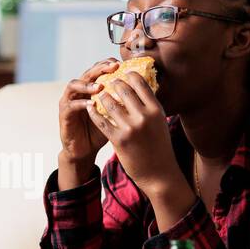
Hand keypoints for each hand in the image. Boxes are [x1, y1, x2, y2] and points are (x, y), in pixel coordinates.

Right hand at [57, 58, 118, 182]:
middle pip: (88, 72)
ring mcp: (69, 101)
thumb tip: (150, 90)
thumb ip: (126, 101)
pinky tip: (92, 104)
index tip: (124, 64)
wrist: (85, 150)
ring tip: (101, 86)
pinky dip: (81, 103)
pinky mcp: (64, 114)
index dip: (110, 64)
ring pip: (74, 85)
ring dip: (88, 84)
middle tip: (113, 68)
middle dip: (100, 68)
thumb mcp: (117, 115)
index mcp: (92, 88)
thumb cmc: (103, 131)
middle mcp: (79, 91)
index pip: (100, 69)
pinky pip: (71, 105)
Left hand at [85, 71, 180, 196]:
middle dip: (112, 83)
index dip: (129, 75)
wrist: (159, 174)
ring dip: (102, 97)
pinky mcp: (118, 140)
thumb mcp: (159, 122)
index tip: (122, 74)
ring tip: (98, 95)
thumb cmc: (160, 147)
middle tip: (106, 82)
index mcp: (155, 109)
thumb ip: (150, 106)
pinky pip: (101, 120)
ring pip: (109, 103)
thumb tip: (142, 88)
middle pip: (123, 89)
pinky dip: (94, 112)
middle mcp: (144, 116)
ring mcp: (130, 128)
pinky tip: (90, 108)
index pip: (140, 82)